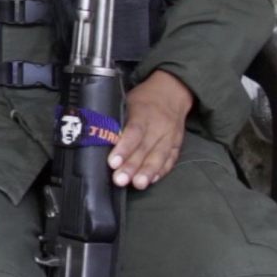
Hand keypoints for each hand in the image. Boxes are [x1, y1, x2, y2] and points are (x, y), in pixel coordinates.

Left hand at [109, 69, 193, 189]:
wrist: (172, 92)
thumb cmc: (142, 99)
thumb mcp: (127, 100)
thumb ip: (117, 117)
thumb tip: (99, 135)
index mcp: (143, 112)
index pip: (133, 132)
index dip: (123, 148)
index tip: (113, 162)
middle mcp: (159, 125)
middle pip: (145, 148)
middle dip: (132, 166)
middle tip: (120, 180)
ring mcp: (170, 136)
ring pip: (159, 156)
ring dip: (147, 172)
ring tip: (138, 184)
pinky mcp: (177, 144)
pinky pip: (170, 159)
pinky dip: (162, 171)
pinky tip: (152, 180)